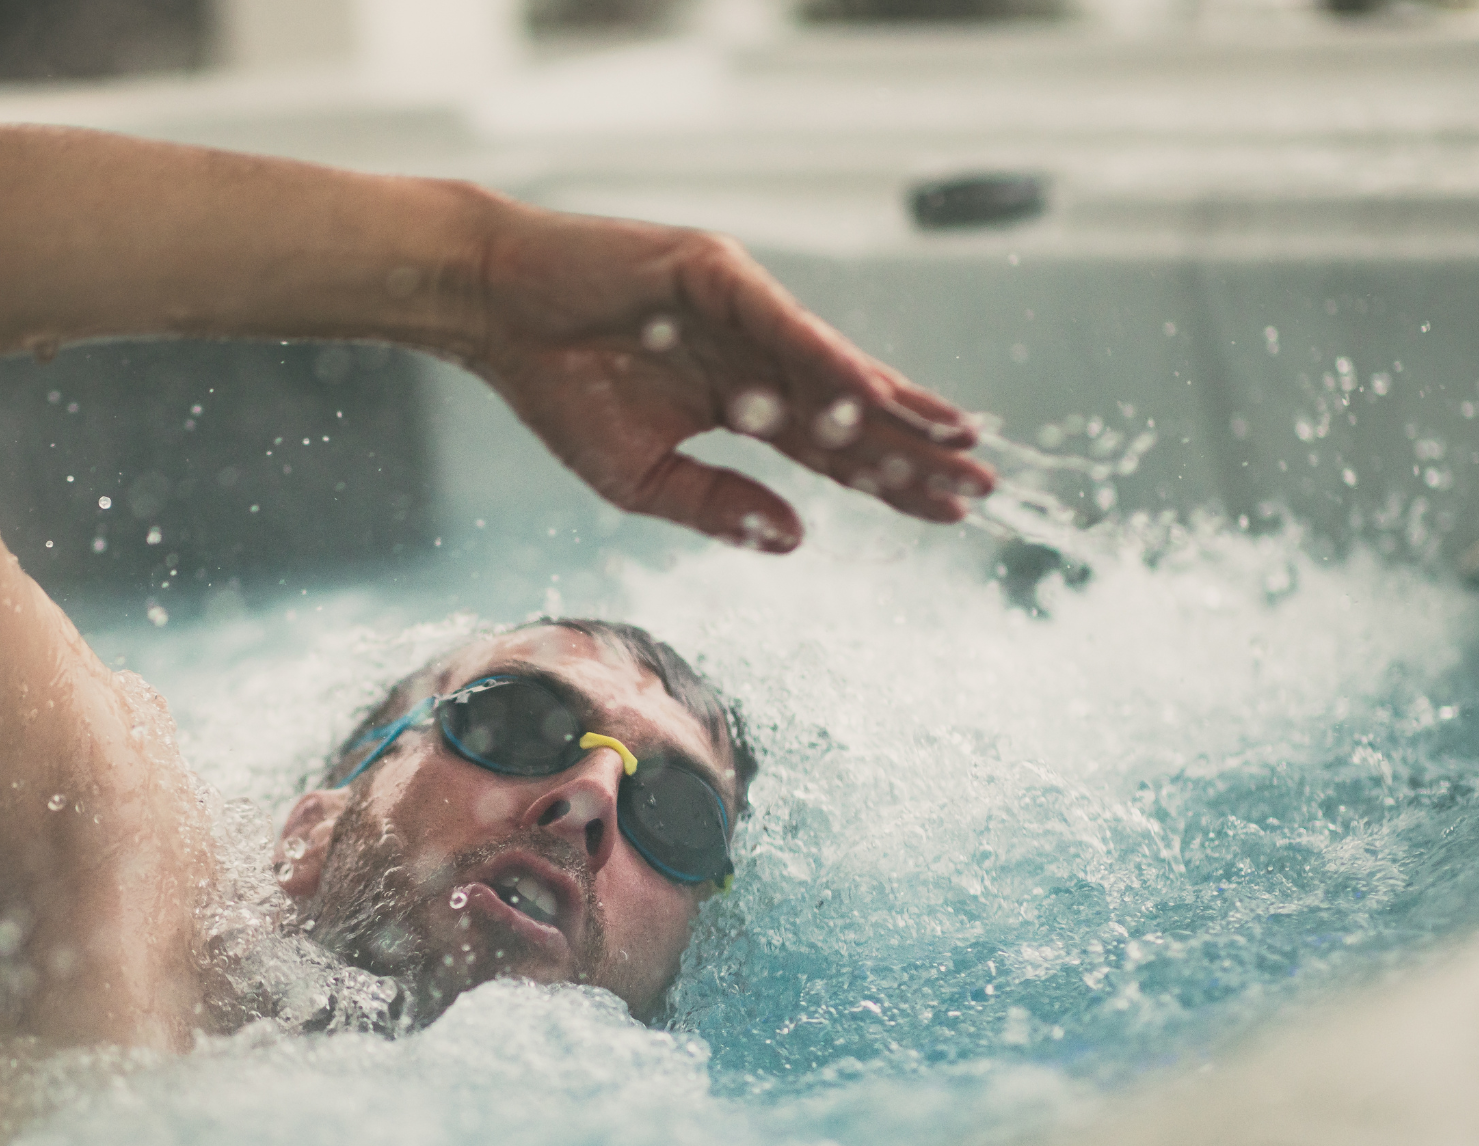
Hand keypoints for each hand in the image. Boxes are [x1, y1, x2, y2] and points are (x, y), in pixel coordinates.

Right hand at [469, 203, 992, 552]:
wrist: (495, 311)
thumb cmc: (557, 387)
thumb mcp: (640, 477)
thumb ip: (716, 506)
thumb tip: (795, 538)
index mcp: (742, 399)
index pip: (833, 450)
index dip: (890, 480)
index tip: (950, 513)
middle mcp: (758, 351)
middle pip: (852, 412)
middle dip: (916, 449)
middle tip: (983, 485)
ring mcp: (745, 309)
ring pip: (834, 369)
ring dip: (896, 407)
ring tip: (957, 441)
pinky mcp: (720, 275)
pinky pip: (787, 328)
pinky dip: (832, 364)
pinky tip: (877, 400)